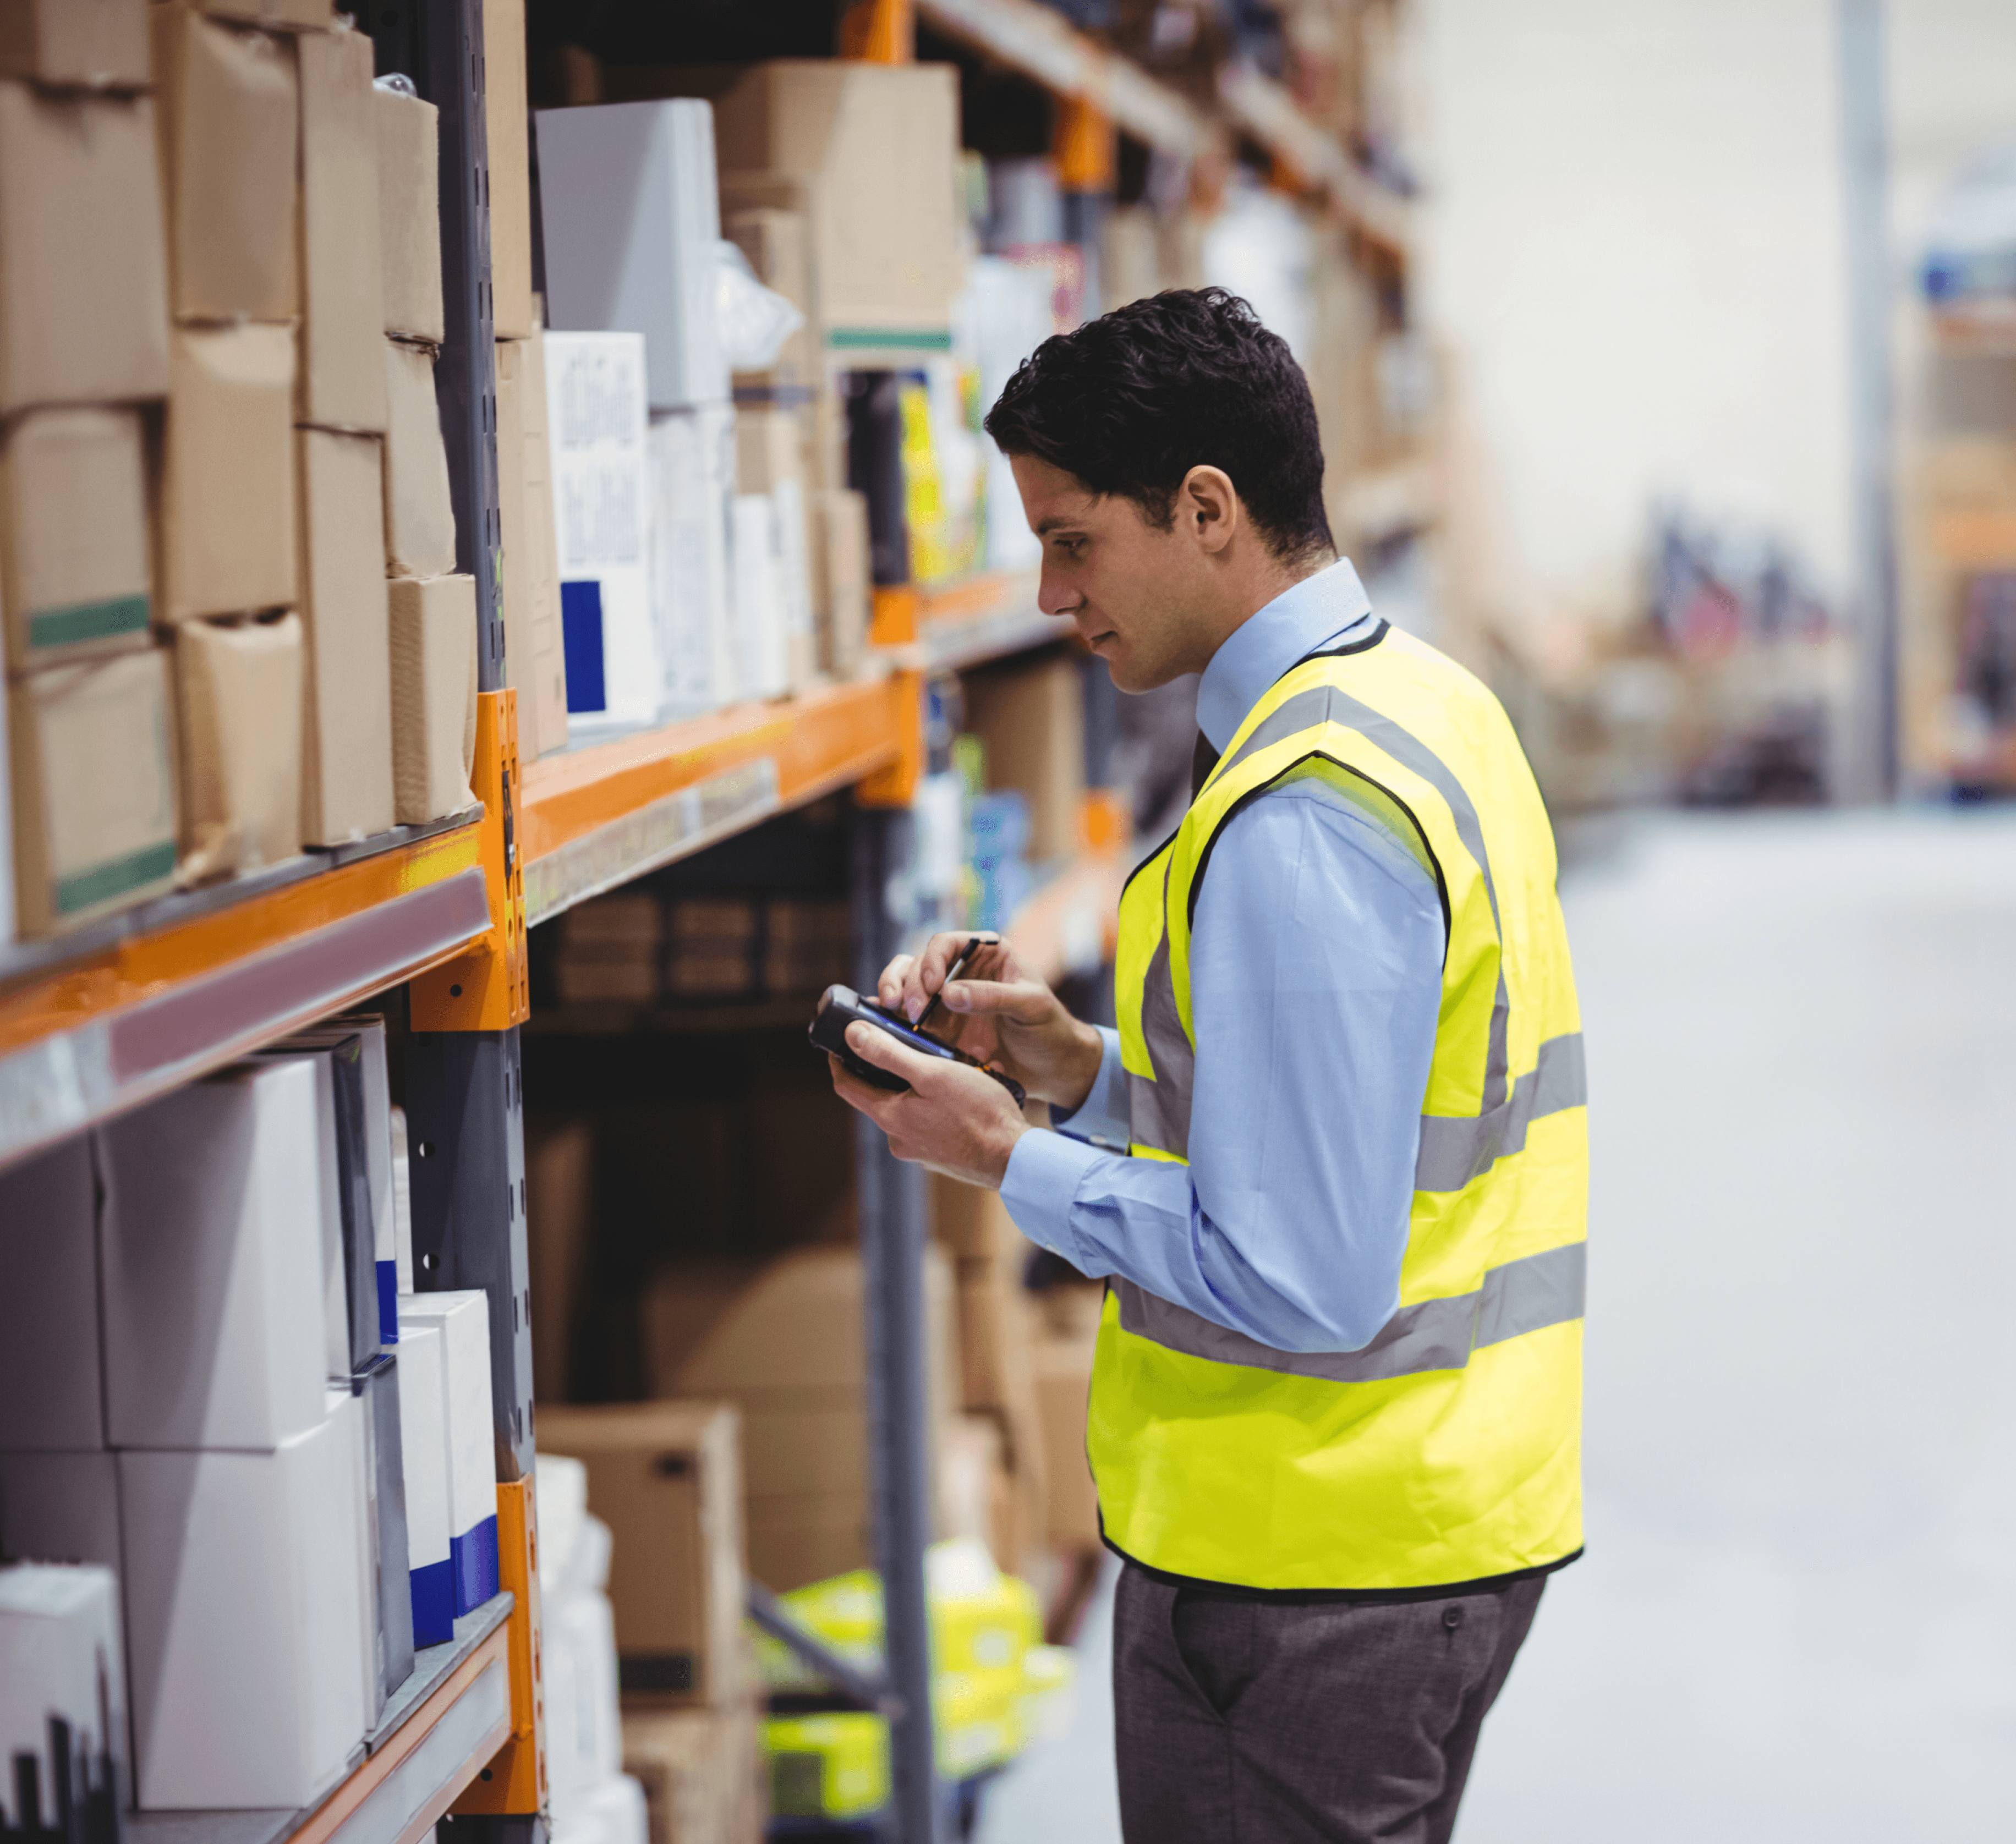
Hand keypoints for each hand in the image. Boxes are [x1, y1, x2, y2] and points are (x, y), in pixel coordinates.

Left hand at [828, 1024, 1029, 1188]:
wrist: (1015, 1159)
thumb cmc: (979, 1114)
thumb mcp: (933, 1073)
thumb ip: (890, 1054)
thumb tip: (853, 1035)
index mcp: (890, 1118)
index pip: (846, 1086)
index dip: (839, 1060)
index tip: (838, 1040)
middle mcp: (899, 1139)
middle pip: (878, 1096)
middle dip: (885, 1069)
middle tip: (899, 1042)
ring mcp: (921, 1150)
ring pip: (907, 1108)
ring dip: (917, 1086)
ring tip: (941, 1064)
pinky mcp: (942, 1155)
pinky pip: (929, 1122)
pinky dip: (936, 1104)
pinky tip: (961, 1091)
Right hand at [877, 932, 1103, 1111]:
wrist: (1052, 1068)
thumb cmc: (1049, 1028)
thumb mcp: (1030, 1006)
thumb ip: (992, 996)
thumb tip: (947, 994)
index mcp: (987, 954)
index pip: (947, 943)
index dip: (933, 960)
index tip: (933, 986)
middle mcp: (961, 972)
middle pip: (919, 963)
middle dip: (908, 981)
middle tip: (911, 1009)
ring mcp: (946, 1000)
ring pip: (906, 984)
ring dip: (893, 992)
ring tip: (891, 1012)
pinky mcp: (938, 1027)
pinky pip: (908, 1017)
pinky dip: (893, 1018)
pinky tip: (884, 1026)